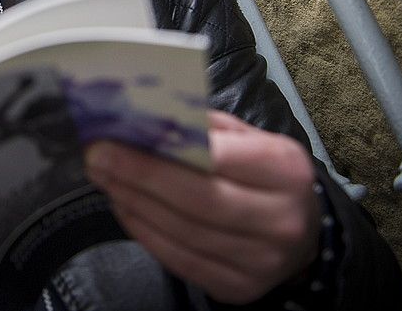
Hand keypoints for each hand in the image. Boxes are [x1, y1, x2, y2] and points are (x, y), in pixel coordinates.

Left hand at [85, 110, 320, 303]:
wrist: (303, 234)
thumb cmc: (266, 176)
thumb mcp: (250, 139)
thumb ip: (205, 127)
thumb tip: (147, 115)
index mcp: (286, 169)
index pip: (220, 157)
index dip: (164, 149)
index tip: (118, 136)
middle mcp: (280, 219)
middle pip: (198, 200)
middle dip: (139, 176)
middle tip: (98, 158)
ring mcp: (261, 260)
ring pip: (183, 233)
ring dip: (134, 203)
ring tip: (105, 178)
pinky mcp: (238, 287)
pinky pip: (180, 260)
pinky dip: (145, 232)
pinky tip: (124, 207)